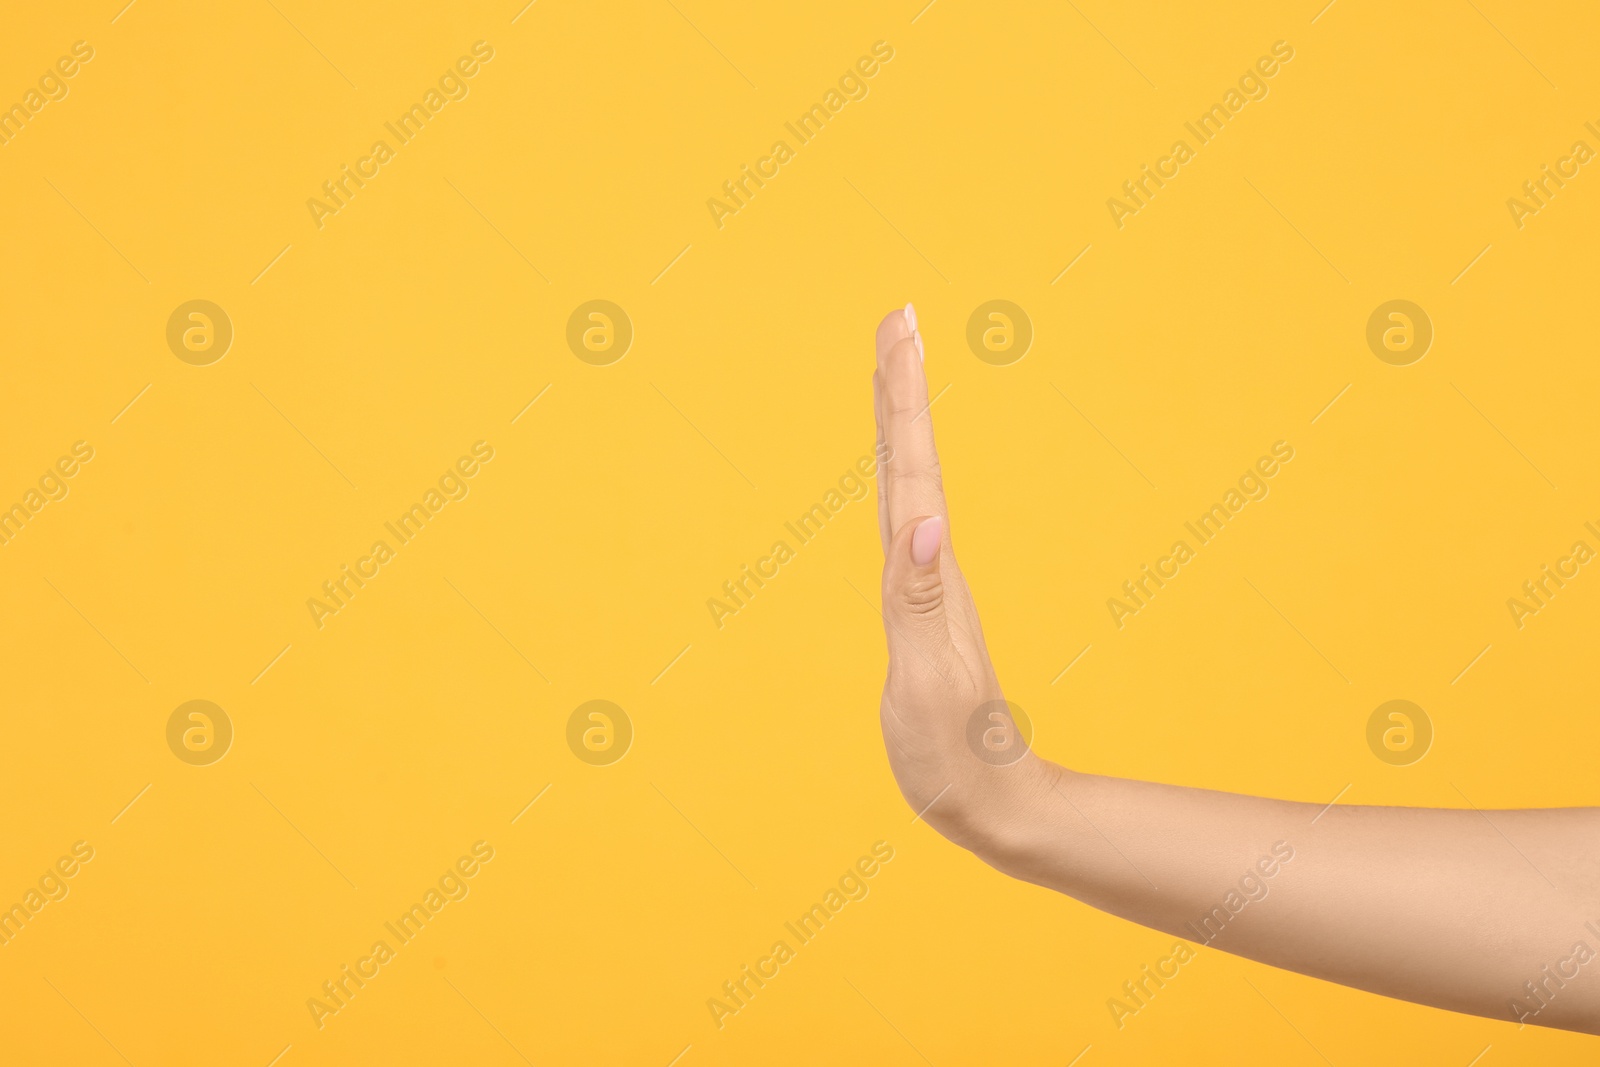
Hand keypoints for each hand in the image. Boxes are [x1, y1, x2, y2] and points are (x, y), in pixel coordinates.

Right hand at [872, 305, 1051, 854]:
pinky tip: (896, 469)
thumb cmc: (953, 754)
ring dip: (901, 421)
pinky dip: (898, 478)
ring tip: (892, 369)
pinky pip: (903, 520)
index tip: (902, 329)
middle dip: (902, 386)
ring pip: (909, 483)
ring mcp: (929, 585)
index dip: (903, 397)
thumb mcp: (930, 682)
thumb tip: (923, 523)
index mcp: (929, 575)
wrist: (990, 801)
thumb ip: (920, 603)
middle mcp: (932, 567)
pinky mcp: (920, 607)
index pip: (912, 467)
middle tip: (897, 320)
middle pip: (912, 459)